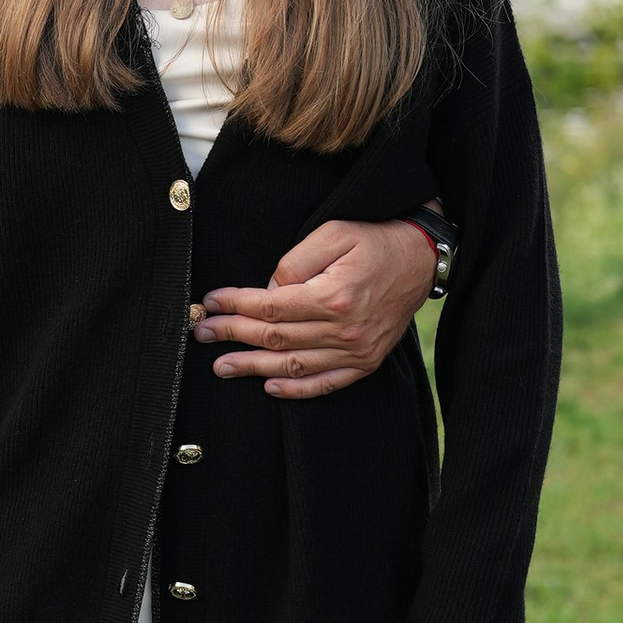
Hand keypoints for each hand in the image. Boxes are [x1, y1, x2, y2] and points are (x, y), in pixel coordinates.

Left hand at [197, 215, 437, 398]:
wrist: (420, 258)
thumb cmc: (373, 240)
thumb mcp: (332, 233)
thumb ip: (293, 262)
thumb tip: (266, 292)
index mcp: (334, 296)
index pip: (270, 306)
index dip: (235, 305)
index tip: (210, 303)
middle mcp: (346, 329)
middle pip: (276, 337)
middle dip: (234, 335)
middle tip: (202, 334)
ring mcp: (358, 350)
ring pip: (295, 364)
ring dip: (254, 367)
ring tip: (222, 366)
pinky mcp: (367, 361)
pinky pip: (327, 382)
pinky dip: (297, 388)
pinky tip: (270, 385)